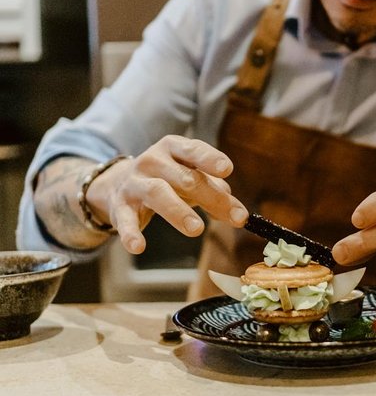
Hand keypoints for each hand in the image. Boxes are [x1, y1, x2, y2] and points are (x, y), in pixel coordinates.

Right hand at [86, 135, 247, 253]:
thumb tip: (237, 211)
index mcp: (174, 149)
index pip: (194, 150)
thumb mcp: (191, 178)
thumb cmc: (167, 179)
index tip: (227, 169)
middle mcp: (153, 161)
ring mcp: (135, 183)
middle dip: (211, 197)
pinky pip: (125, 220)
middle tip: (236, 218)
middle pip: (185, 178)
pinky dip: (131, 233)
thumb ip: (216, 191)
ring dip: (178, 211)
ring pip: (157, 193)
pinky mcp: (120, 206)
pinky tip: (139, 247)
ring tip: (197, 229)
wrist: (118, 184)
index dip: (210, 158)